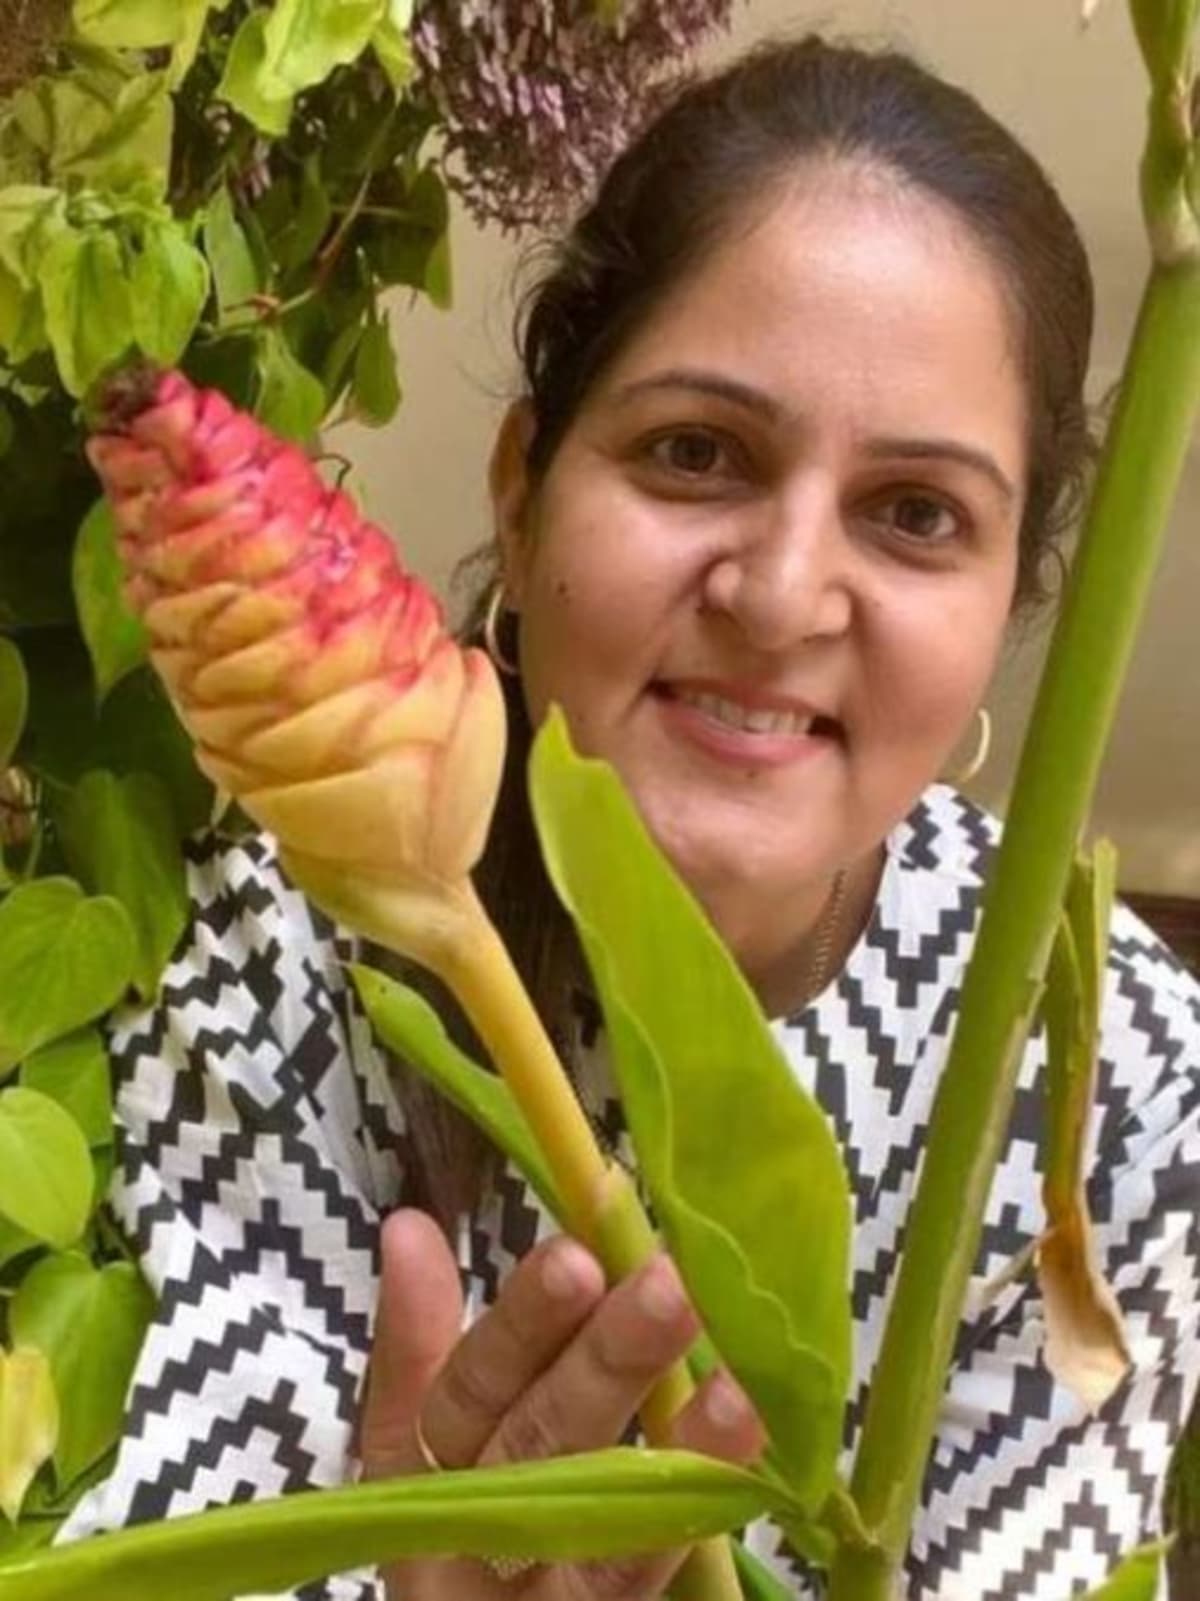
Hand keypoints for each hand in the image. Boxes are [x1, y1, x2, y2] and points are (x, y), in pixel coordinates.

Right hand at [360, 1209, 764, 1598]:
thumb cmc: (458, 1511)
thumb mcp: (424, 1433)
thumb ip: (417, 1336)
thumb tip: (408, 1227)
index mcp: (424, 1464)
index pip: (468, 1390)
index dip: (520, 1328)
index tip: (574, 1257)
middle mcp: (476, 1529)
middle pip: (539, 1443)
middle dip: (603, 1364)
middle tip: (668, 1285)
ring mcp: (543, 1586)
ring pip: (604, 1511)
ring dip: (674, 1443)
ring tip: (734, 1382)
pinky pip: (649, 1567)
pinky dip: (702, 1495)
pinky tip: (742, 1428)